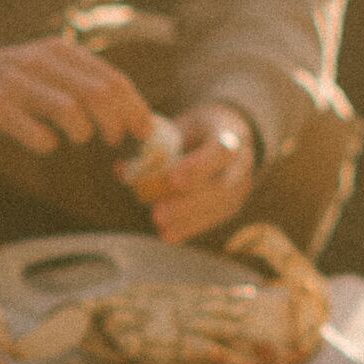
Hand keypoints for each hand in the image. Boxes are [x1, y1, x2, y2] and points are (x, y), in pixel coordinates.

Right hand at [0, 33, 156, 156]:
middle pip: (98, 94)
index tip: (146, 131)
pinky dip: (47, 144)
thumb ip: (85, 84)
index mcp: (60, 51)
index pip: (112, 79)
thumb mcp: (49, 69)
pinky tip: (44, 143)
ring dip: (83, 132)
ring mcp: (16, 83)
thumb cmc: (15, 80)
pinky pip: (35, 133)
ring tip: (79, 138)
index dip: (135, 107)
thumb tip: (136, 117)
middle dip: (116, 122)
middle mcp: (40, 61)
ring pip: (69, 111)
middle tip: (115, 140)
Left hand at [126, 101, 257, 243]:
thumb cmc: (195, 129)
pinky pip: (215, 219)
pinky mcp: (233, 204)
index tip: (171, 179)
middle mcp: (242, 162)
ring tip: (160, 226)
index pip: (220, 151)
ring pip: (221, 208)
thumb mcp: (178, 127)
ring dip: (188, 220)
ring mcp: (241, 185)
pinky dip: (190, 228)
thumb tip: (121, 170)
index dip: (197, 167)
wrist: (226, 132)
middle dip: (188, 203)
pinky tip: (168, 235)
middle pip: (222, 187)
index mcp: (229, 134)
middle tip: (157, 213)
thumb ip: (155, 146)